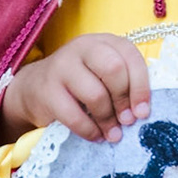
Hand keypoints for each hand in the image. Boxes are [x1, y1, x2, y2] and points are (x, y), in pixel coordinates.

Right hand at [0, 34, 150, 142]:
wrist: (35, 87)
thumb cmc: (80, 82)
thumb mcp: (102, 73)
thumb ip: (124, 82)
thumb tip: (142, 111)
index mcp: (103, 41)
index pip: (130, 56)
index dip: (140, 87)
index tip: (143, 112)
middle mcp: (83, 47)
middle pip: (113, 69)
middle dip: (124, 100)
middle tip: (127, 121)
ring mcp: (62, 66)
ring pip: (95, 94)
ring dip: (108, 119)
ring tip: (113, 134)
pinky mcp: (47, 90)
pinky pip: (74, 115)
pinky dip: (89, 130)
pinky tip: (95, 136)